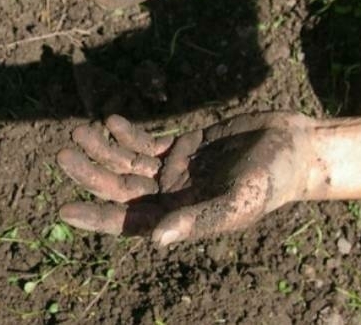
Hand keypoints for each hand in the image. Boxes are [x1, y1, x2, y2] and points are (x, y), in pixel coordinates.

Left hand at [57, 113, 313, 245]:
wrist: (296, 148)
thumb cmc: (272, 179)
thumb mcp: (238, 200)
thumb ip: (198, 219)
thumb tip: (156, 240)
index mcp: (182, 219)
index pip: (130, 223)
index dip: (96, 218)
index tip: (64, 210)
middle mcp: (173, 198)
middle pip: (121, 188)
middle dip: (92, 172)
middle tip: (64, 152)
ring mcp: (176, 172)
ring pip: (128, 163)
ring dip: (103, 148)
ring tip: (80, 130)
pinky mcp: (184, 147)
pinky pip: (146, 143)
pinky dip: (127, 132)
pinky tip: (111, 120)